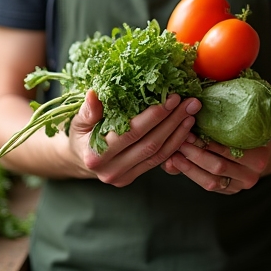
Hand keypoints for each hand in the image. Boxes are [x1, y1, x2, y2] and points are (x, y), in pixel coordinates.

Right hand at [68, 90, 200, 186]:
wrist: (79, 158)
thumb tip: (94, 93)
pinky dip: (175, 144)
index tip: (172, 98)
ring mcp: (123, 177)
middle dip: (173, 121)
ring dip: (179, 132)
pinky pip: (159, 161)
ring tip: (192, 112)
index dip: (153, 116)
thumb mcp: (78, 121)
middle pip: (149, 144)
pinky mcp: (133, 178)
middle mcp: (109, 170)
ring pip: (158, 153)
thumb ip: (88, 110)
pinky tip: (186, 128)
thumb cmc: (81, 134)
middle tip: (190, 102)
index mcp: (95, 155)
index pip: (131, 133)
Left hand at [163, 94, 270, 193]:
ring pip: (209, 180)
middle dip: (196, 153)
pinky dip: (189, 175)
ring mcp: (238, 186)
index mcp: (260, 159)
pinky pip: (206, 185)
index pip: (231, 152)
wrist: (267, 162)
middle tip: (180, 139)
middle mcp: (250, 176)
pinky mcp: (227, 191)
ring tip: (174, 152)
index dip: (209, 143)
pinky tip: (176, 163)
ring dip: (189, 166)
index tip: (192, 131)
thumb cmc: (264, 139)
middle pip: (218, 166)